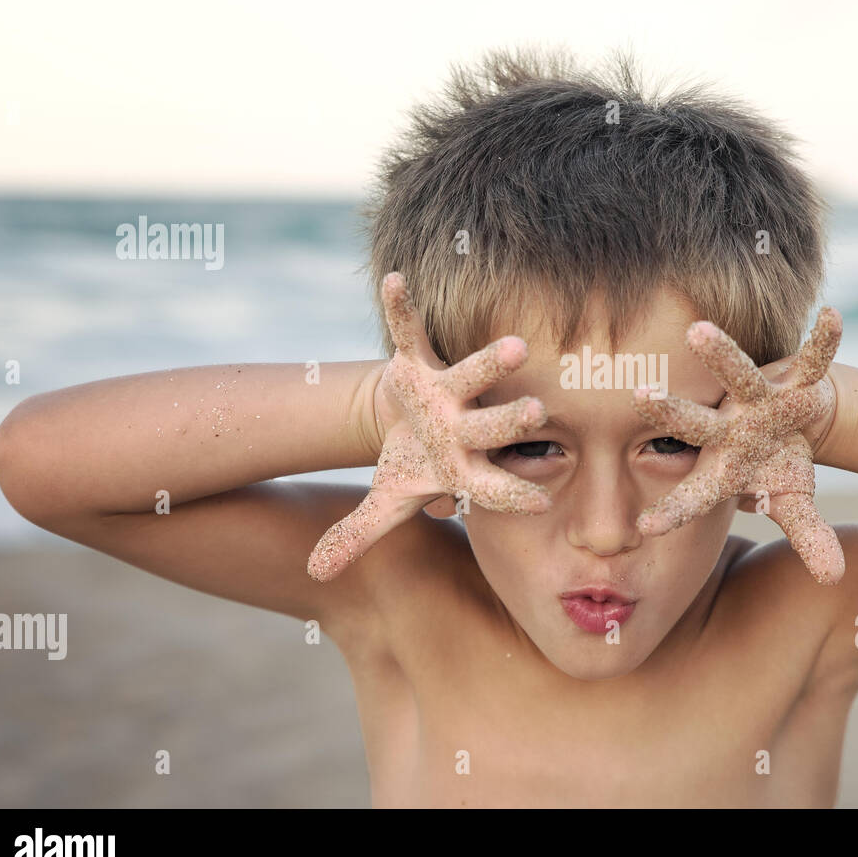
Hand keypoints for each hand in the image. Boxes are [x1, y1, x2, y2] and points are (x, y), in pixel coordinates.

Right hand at [307, 272, 550, 581]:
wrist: (413, 419)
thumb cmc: (414, 466)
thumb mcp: (387, 501)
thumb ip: (359, 535)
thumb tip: (315, 575)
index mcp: (463, 466)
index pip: (494, 486)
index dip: (514, 495)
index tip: (542, 503)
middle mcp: (464, 425)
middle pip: (493, 425)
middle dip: (513, 421)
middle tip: (538, 413)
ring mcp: (447, 389)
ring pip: (473, 373)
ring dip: (492, 360)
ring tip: (517, 345)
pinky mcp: (421, 357)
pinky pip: (410, 330)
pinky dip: (400, 308)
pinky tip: (394, 281)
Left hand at [630, 308, 845, 583]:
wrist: (793, 418)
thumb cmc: (778, 463)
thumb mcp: (791, 501)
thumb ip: (807, 537)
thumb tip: (834, 579)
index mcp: (724, 467)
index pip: (693, 494)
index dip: (674, 510)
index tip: (645, 527)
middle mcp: (730, 428)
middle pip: (695, 423)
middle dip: (667, 411)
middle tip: (636, 395)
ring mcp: (758, 399)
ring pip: (736, 375)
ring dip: (721, 354)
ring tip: (698, 329)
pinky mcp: (792, 377)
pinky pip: (811, 358)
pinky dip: (824, 341)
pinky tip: (833, 315)